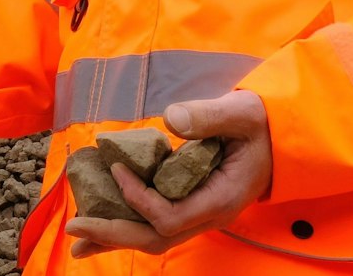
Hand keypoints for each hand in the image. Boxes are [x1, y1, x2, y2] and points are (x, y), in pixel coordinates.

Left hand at [65, 90, 273, 257]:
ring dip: (114, 237)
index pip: (169, 217)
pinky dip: (126, 226)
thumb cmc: (260, 124)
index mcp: (220, 199)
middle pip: (155, 239)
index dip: (137, 199)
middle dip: (113, 233)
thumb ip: (208, 116)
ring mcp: (199, 215)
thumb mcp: (241, 113)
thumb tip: (170, 119)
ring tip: (77, 239)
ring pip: (153, 238)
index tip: (117, 167)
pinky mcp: (190, 207)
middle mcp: (208, 216)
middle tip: (74, 225)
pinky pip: (156, 224)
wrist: (278, 137)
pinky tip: (99, 225)